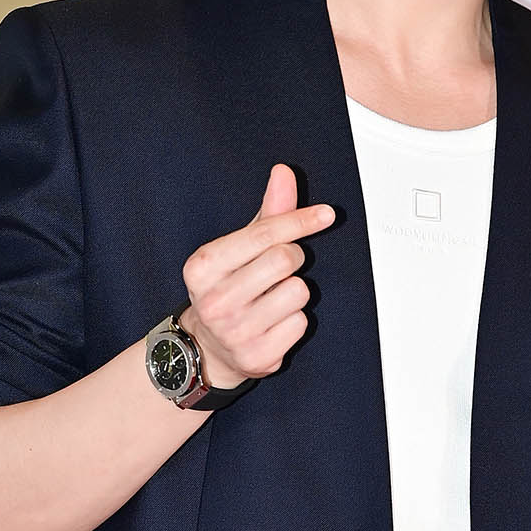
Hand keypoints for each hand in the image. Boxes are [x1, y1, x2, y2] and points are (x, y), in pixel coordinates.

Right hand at [178, 163, 334, 387]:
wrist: (206, 347)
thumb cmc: (226, 288)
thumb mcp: (237, 248)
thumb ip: (267, 212)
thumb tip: (283, 173)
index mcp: (204, 266)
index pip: (264, 234)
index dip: (300, 220)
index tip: (326, 214)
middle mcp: (215, 301)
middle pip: (284, 259)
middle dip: (292, 257)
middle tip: (279, 267)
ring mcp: (234, 332)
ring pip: (298, 291)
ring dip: (294, 291)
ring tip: (271, 298)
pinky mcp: (256, 357)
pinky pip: (301, 323)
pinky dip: (294, 320)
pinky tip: (273, 322)